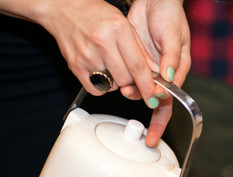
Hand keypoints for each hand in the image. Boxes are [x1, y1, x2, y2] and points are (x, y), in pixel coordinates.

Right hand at [4, 0, 189, 146]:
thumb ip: (141, 49)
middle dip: (132, 81)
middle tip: (129, 72)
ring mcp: (87, 55)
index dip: (147, 85)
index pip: (138, 66)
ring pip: (113, 85)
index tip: (153, 98)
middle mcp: (102, 42)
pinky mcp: (75, 65)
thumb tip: (154, 72)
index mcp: (118, 29)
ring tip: (112, 65)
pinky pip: (96, 89)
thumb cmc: (95, 14)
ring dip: (117, 82)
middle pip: (126, 79)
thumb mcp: (124, 24)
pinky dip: (102, 86)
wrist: (63, 7)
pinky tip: (101, 72)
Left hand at [126, 0, 190, 146]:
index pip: (170, 103)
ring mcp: (147, 68)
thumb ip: (169, 58)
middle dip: (144, 112)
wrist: (154, 0)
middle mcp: (162, 74)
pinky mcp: (133, 59)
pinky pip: (127, 75)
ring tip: (123, 84)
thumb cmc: (170, 15)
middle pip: (154, 102)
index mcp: (176, 71)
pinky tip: (117, 76)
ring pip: (138, 89)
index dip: (161, 122)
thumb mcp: (173, 36)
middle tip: (134, 110)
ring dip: (130, 90)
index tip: (153, 137)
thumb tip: (167, 80)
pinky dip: (122, 78)